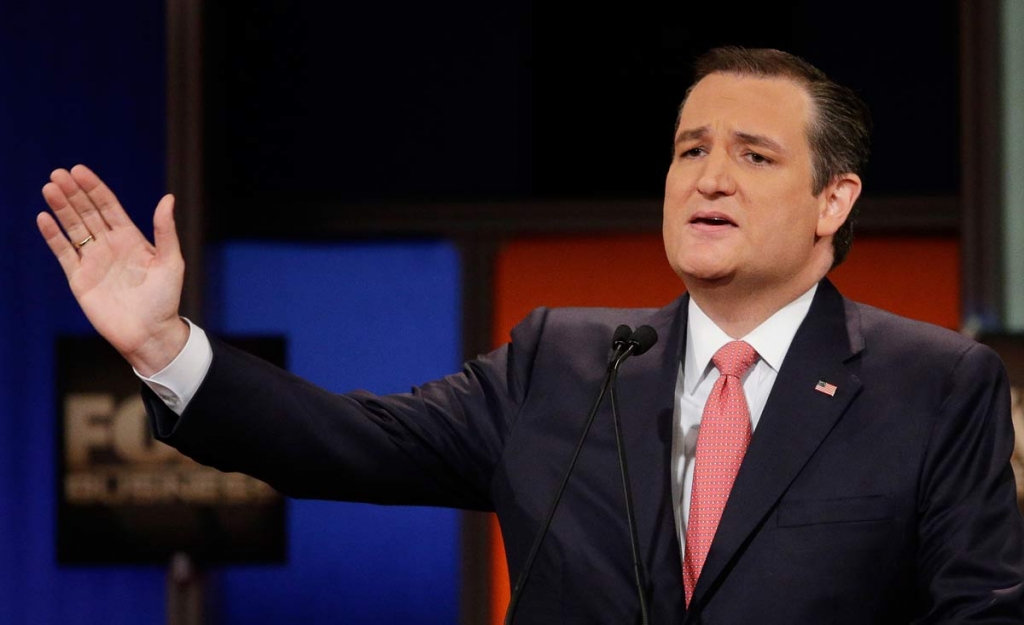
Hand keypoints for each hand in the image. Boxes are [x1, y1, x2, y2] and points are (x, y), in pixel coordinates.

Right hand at [38, 165, 188, 375]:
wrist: (149, 333)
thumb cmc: (165, 299)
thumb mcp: (170, 262)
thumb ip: (165, 231)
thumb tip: (168, 198)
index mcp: (131, 238)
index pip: (108, 206)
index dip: (94, 188)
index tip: (79, 170)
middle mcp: (110, 246)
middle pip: (87, 213)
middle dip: (73, 193)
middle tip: (58, 173)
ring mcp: (93, 261)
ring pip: (73, 228)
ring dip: (61, 209)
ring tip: (49, 188)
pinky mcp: (79, 279)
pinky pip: (63, 253)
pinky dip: (53, 236)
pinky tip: (43, 218)